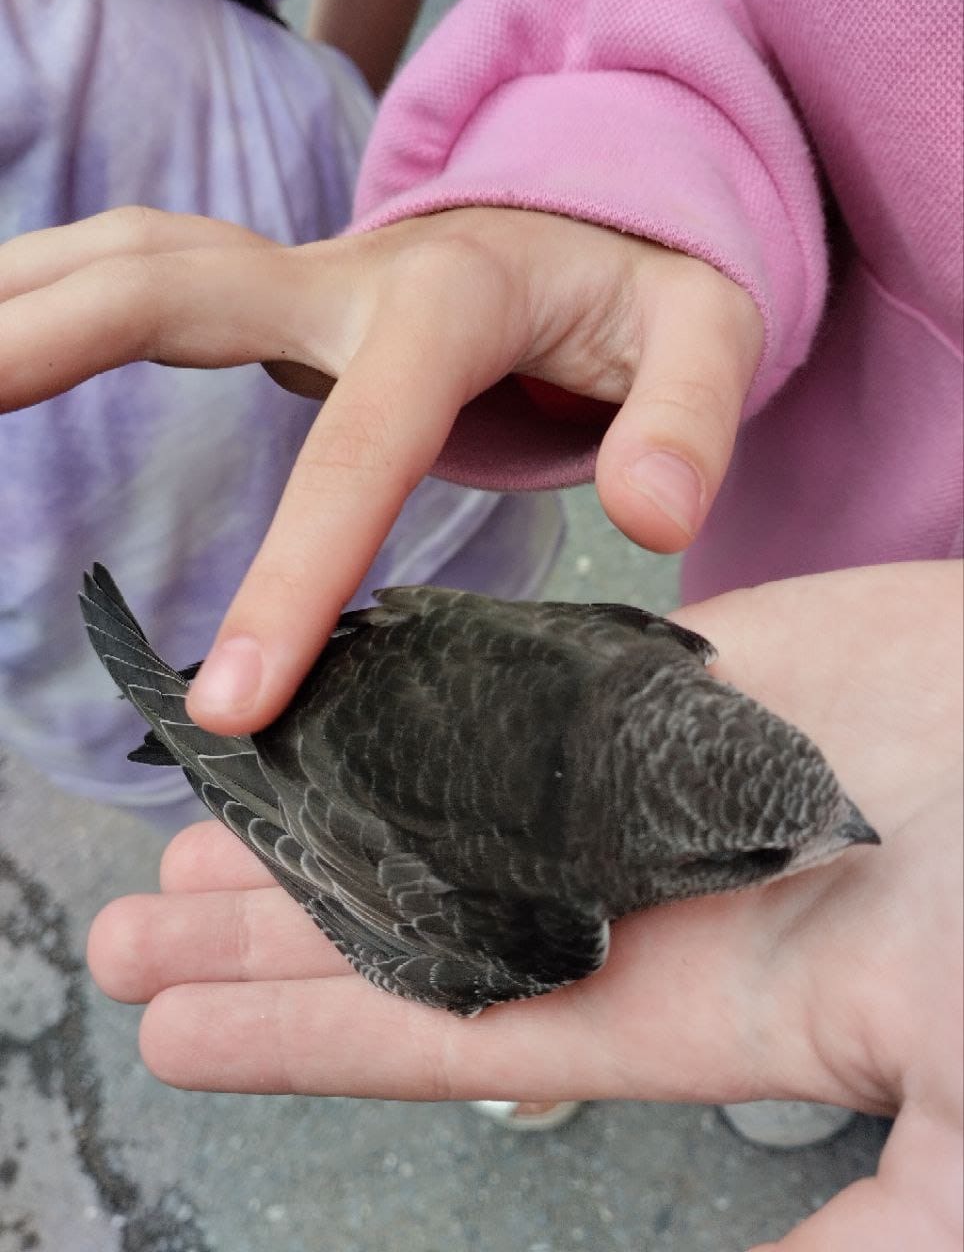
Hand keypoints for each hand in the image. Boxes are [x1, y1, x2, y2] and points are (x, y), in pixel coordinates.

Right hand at [0, 205, 760, 731]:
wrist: (595, 228)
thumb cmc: (641, 298)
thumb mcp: (708, 337)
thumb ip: (688, 421)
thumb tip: (651, 518)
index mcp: (451, 305)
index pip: (357, 449)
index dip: (291, 578)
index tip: (231, 707)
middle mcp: (351, 274)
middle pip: (174, 285)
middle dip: (46, 344)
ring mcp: (298, 277)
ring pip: (135, 263)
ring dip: (23, 302)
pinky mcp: (271, 295)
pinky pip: (142, 282)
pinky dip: (53, 301)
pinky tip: (6, 340)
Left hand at [87, 561, 962, 1249]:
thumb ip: (860, 1241)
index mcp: (705, 998)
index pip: (463, 1022)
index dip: (315, 1031)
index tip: (183, 1029)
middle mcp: (656, 891)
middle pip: (424, 912)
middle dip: (272, 929)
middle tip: (128, 937)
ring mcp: (662, 775)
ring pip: (452, 793)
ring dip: (329, 808)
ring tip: (195, 824)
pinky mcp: (684, 674)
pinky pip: (522, 679)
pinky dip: (427, 686)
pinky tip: (341, 695)